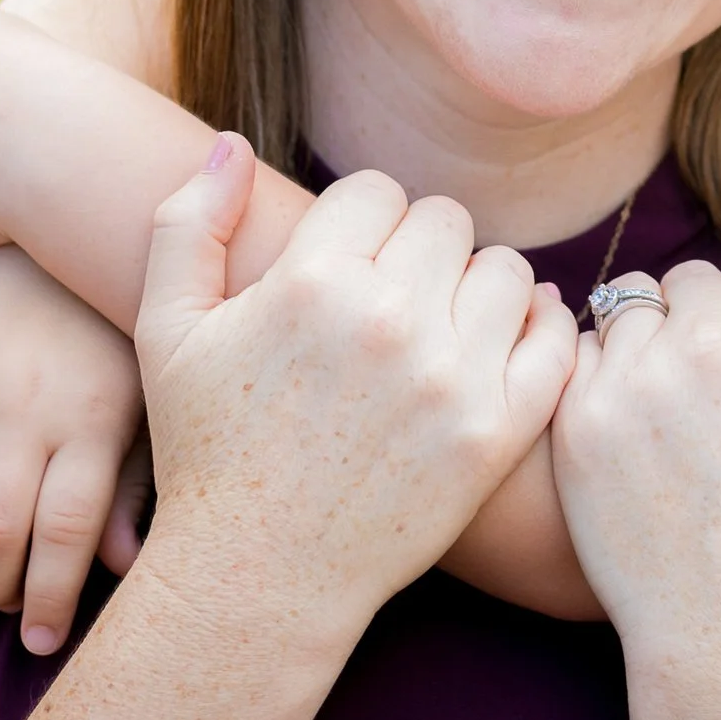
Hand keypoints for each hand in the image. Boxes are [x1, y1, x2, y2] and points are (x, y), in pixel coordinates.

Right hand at [0, 247, 149, 654]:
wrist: (59, 202)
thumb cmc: (109, 318)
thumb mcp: (144, 386)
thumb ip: (133, 473)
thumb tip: (116, 564)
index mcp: (97, 410)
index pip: (68, 531)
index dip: (51, 597)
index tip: (46, 634)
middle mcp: (28, 395)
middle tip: (0, 601)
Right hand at [130, 135, 577, 663]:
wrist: (258, 576)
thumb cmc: (208, 450)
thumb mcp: (166, 332)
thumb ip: (186, 225)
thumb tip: (233, 143)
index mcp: (311, 283)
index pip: (378, 191)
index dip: (361, 223)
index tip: (347, 266)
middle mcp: (388, 321)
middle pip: (446, 221)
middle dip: (419, 250)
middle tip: (394, 297)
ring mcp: (451, 378)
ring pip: (506, 269)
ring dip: (476, 286)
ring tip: (441, 324)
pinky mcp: (496, 431)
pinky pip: (554, 338)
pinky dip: (538, 329)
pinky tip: (500, 343)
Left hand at [551, 255, 720, 719]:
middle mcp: (706, 348)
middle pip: (693, 280)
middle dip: (705, 318)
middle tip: (713, 387)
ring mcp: (637, 381)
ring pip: (630, 303)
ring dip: (649, 334)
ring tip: (668, 398)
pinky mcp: (581, 419)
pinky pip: (581, 351)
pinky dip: (601, 370)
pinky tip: (628, 420)